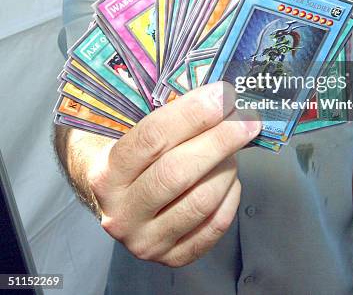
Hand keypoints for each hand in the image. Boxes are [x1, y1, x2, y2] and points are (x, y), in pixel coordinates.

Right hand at [88, 82, 260, 266]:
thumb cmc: (129, 156)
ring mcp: (146, 241)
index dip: (192, 113)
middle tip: (246, 119)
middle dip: (220, 140)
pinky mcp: (172, 257)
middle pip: (179, 171)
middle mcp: (121, 212)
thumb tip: (217, 96)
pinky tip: (230, 178)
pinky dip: (230, 197)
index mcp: (106, 173)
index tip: (222, 94)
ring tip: (233, 149)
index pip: (153, 138)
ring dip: (227, 167)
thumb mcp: (129, 130)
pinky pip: (215, 226)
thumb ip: (165, 114)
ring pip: (201, 201)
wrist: (112, 200)